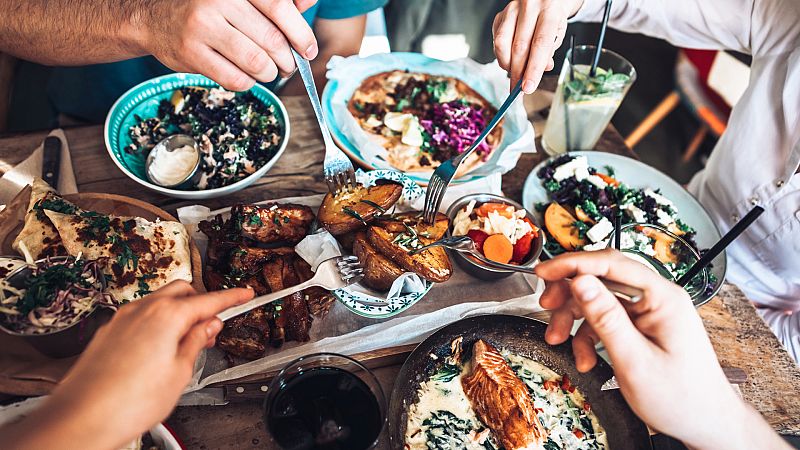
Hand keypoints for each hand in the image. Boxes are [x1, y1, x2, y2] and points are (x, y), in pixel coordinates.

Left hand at [1, 282, 253, 449]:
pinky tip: (160, 350)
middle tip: (213, 328)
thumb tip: (208, 326)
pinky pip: (141, 316)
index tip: (245, 295)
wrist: (82, 418)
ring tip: (187, 344)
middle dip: (201, 303)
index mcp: (166, 316)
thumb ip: (196, 343)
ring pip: (160, 302)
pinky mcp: (109, 332)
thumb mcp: (180, 374)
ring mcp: (122, 319)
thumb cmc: (128, 402)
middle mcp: (142, 309)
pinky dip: (157, 323)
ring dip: (178, 313)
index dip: (231, 298)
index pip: (209, 300)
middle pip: (182, 291)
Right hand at [139, 0, 318, 90]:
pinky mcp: (191, 53)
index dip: (301, 33)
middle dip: (287, 59)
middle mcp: (217, 1)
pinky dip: (248, 82)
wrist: (154, 18)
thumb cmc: (207, 7)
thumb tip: (308, 3)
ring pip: (256, 62)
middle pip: (272, 39)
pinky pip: (235, 78)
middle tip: (288, 65)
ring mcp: (202, 27)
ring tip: (268, 71)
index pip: (279, 7)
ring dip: (269, 73)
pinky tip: (246, 76)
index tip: (309, 50)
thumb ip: (274, 1)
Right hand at [492, 0, 583, 92]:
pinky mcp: (499, 15)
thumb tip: (538, 71)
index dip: (533, 69)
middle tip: (518, 88)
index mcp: (549, 10)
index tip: (528, 87)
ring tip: (514, 73)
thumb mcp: (557, 32)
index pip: (540, 44)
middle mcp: (529, 7)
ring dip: (507, 65)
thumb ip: (548, 51)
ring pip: (502, 44)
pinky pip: (496, 40)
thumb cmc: (551, 17)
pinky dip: (501, 55)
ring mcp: (511, 9)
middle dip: (518, 72)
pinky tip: (509, 59)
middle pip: (519, 46)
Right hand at [535, 250, 787, 449]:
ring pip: (598, 300)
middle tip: (546, 306)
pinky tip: (584, 358)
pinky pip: (605, 320)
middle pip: (601, 278)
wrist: (705, 424)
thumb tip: (580, 282)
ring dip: (573, 319)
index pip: (612, 263)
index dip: (573, 264)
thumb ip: (606, 318)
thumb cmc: (681, 398)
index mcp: (663, 298)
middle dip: (569, 293)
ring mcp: (648, 312)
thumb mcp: (635, 361)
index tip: (544, 270)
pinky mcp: (641, 327)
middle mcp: (656, 299)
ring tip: (558, 340)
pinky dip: (587, 337)